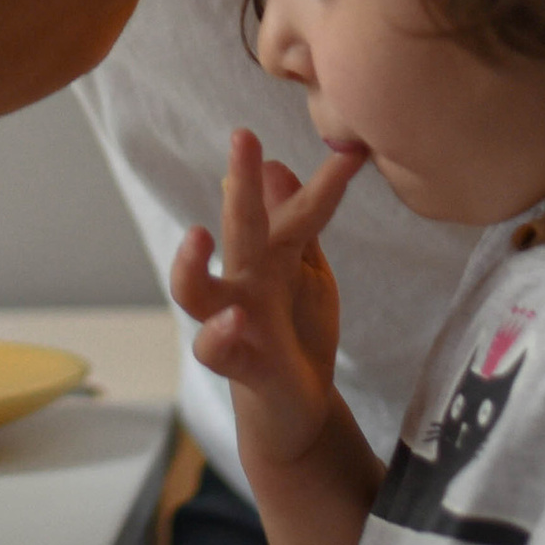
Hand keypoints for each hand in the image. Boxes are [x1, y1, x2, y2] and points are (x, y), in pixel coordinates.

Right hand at [170, 126, 359, 470]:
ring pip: (195, 291)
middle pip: (238, 229)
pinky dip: (218, 336)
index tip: (354, 152)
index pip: (296, 214)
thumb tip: (275, 164)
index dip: (325, 185)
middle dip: (240, 184)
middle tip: (243, 138)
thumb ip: (294, 223)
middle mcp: (245, 283)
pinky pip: (214, 351)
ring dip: (190, 264)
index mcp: (270, 259)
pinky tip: (232, 321)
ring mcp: (235, 322)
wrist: (294, 407)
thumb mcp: (304, 272)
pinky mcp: (238, 364)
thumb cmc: (295, 331)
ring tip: (199, 235)